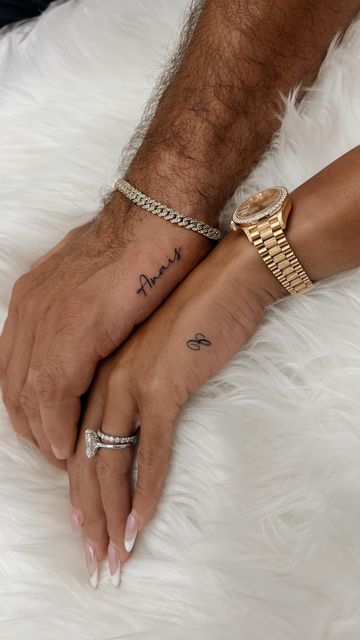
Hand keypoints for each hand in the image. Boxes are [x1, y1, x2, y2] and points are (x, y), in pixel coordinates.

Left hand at [0, 190, 210, 463]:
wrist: (164, 209)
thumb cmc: (144, 242)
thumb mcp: (98, 278)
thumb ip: (82, 307)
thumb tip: (94, 332)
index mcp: (34, 296)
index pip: (15, 366)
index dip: (29, 406)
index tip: (50, 432)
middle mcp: (32, 306)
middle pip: (13, 385)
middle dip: (31, 428)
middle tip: (58, 456)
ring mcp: (51, 315)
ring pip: (28, 394)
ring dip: (44, 435)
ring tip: (68, 461)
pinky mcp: (80, 327)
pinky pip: (55, 392)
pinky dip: (59, 426)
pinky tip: (74, 448)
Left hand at [66, 144, 359, 585]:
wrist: (224, 276)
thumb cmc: (194, 313)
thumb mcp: (153, 351)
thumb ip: (137, 384)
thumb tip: (135, 423)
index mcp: (101, 374)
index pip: (78, 444)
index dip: (79, 493)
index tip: (87, 528)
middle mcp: (107, 381)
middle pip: (86, 462)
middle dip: (90, 517)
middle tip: (95, 560)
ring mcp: (133, 383)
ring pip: (110, 461)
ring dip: (111, 515)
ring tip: (114, 555)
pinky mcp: (165, 384)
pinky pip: (152, 449)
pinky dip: (147, 490)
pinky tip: (142, 522)